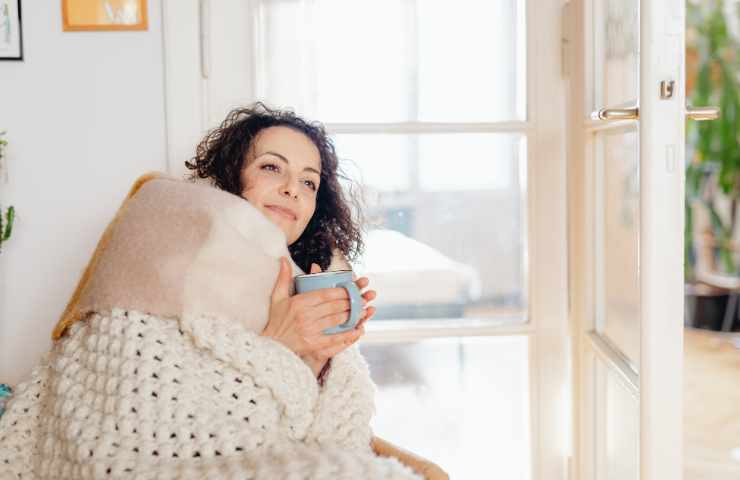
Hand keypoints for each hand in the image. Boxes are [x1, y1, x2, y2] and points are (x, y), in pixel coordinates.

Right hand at [262, 257, 374, 373]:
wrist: (272, 346)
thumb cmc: (277, 320)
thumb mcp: (277, 298)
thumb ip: (283, 278)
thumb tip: (284, 259)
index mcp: (299, 302)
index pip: (325, 294)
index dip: (341, 291)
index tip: (351, 288)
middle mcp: (305, 316)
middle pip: (334, 305)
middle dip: (351, 301)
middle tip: (362, 298)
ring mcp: (310, 331)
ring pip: (337, 319)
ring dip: (353, 315)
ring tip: (363, 310)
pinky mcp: (314, 345)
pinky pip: (335, 338)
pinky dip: (348, 334)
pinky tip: (358, 329)